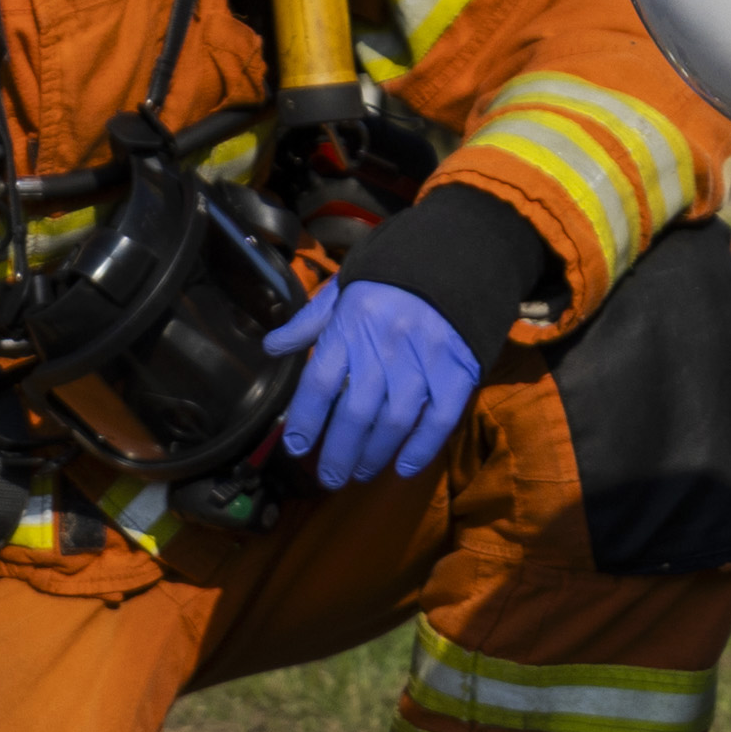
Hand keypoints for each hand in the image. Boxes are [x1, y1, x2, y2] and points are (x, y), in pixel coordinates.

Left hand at [267, 272, 479, 489]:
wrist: (456, 253)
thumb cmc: (390, 275)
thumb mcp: (343, 289)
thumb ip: (308, 322)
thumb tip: (271, 348)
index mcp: (351, 325)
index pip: (320, 383)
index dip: (306, 421)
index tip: (297, 448)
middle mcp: (385, 347)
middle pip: (355, 413)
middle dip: (338, 453)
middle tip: (329, 478)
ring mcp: (424, 362)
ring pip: (394, 423)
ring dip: (374, 456)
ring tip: (361, 473)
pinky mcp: (459, 372)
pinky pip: (439, 421)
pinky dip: (421, 449)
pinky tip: (404, 466)